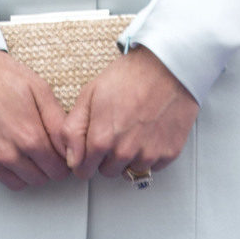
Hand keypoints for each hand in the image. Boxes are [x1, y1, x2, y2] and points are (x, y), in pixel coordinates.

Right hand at [0, 39, 68, 190]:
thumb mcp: (36, 86)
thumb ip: (57, 120)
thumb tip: (69, 144)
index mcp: (28, 136)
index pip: (57, 169)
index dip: (61, 160)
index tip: (58, 152)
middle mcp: (6, 154)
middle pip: (38, 180)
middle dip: (43, 166)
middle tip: (38, 145)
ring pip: (15, 183)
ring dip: (21, 170)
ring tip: (17, 143)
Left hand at [62, 44, 198, 181]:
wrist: (168, 67)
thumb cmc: (130, 75)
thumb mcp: (90, 93)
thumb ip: (74, 128)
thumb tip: (71, 157)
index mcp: (101, 139)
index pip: (83, 171)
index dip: (84, 158)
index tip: (90, 146)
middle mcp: (124, 153)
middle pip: (107, 172)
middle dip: (106, 156)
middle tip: (115, 129)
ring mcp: (148, 155)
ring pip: (130, 171)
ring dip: (129, 156)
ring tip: (133, 128)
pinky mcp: (168, 154)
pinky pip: (153, 167)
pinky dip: (149, 153)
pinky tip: (149, 131)